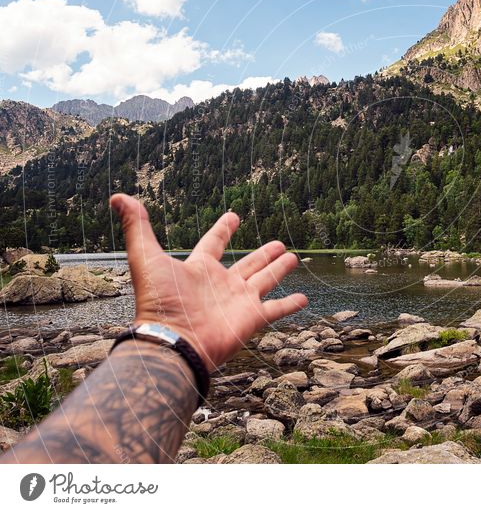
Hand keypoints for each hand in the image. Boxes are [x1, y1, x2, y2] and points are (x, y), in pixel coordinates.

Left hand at [110, 193, 307, 370]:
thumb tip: (118, 196)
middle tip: (278, 243)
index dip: (223, 229)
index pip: (214, 243)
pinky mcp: (252, 319)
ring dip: (278, 270)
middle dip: (262, 254)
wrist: (173, 342)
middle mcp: (221, 284)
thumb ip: (137, 227)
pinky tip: (304, 298)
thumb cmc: (159, 302)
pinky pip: (276, 310)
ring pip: (264, 281)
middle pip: (246, 264)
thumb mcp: (145, 258)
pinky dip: (290, 305)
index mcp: (199, 269)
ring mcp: (238, 302)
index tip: (233, 216)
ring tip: (293, 258)